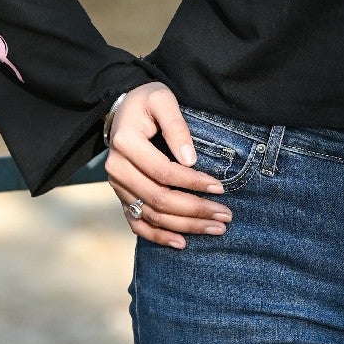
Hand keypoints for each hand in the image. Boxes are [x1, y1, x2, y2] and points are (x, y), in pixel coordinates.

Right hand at [104, 82, 234, 247]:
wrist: (123, 109)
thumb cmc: (148, 101)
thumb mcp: (163, 99)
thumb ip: (176, 126)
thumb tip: (190, 160)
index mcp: (126, 143)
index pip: (163, 172)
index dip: (192, 182)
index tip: (220, 187)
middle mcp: (117, 168)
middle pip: (158, 199)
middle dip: (195, 210)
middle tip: (226, 216)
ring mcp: (117, 186)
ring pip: (151, 215)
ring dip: (185, 226)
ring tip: (216, 228)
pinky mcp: (122, 196)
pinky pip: (137, 223)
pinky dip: (158, 236)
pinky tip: (181, 243)